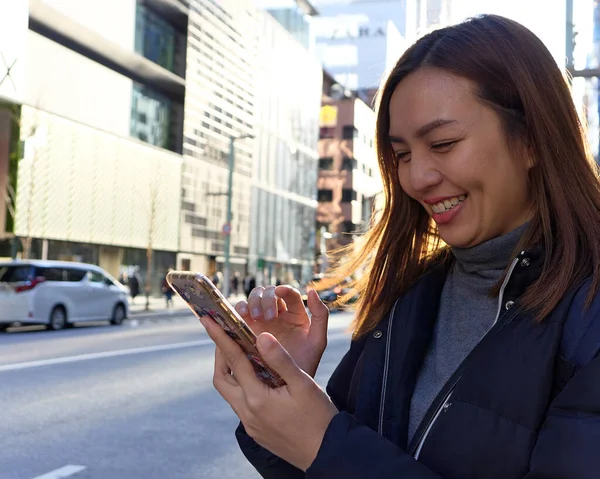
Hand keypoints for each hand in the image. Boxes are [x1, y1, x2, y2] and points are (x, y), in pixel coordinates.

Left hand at [201, 314, 337, 470]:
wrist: (327, 453)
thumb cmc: (319, 418)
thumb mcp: (303, 384)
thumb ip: (280, 359)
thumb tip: (261, 336)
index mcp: (257, 398)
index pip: (234, 360)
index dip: (221, 337)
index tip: (208, 320)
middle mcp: (247, 413)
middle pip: (222, 379)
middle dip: (220, 355)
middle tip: (225, 335)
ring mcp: (251, 424)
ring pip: (230, 393)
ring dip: (231, 371)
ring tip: (241, 352)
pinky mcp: (257, 430)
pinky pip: (241, 403)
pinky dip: (242, 385)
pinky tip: (258, 377)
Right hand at [235, 285, 327, 377]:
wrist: (287, 387)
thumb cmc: (305, 364)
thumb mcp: (317, 341)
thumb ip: (320, 316)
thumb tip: (311, 290)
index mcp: (295, 314)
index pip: (289, 294)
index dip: (285, 289)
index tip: (280, 292)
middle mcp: (278, 314)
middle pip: (269, 293)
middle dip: (267, 299)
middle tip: (267, 317)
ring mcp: (261, 320)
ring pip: (254, 298)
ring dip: (253, 302)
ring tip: (255, 318)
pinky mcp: (247, 328)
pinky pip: (240, 313)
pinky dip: (239, 309)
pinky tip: (242, 317)